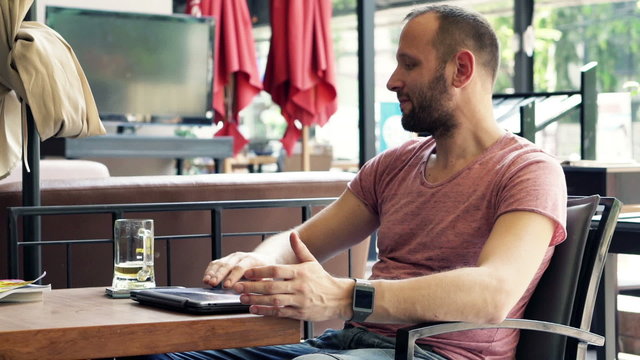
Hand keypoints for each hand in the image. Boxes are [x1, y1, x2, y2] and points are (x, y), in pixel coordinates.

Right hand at [202, 251, 272, 288]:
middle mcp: (240, 256)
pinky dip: (209, 271)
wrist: (263, 259)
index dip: (233, 277)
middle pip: (227, 265)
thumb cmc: (265, 271)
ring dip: (212, 273)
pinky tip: (206, 278)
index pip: (240, 268)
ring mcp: (232, 257)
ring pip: (219, 263)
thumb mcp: (265, 277)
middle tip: (213, 284)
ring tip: (207, 282)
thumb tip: (245, 291)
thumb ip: (256, 283)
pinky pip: (215, 263)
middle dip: (219, 275)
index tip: (227, 286)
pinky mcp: (225, 259)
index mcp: (251, 260)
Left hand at [232, 231, 353, 321]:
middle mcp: (299, 286)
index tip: (247, 272)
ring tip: (242, 299)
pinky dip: (266, 311)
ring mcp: (299, 301)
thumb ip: (300, 248)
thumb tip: (293, 234)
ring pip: (274, 301)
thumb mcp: (311, 261)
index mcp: (300, 272)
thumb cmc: (321, 279)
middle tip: (237, 287)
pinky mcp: (299, 313)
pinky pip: (280, 313)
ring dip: (256, 300)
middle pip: (272, 286)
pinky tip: (254, 309)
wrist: (338, 298)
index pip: (276, 271)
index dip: (260, 272)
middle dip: (252, 287)